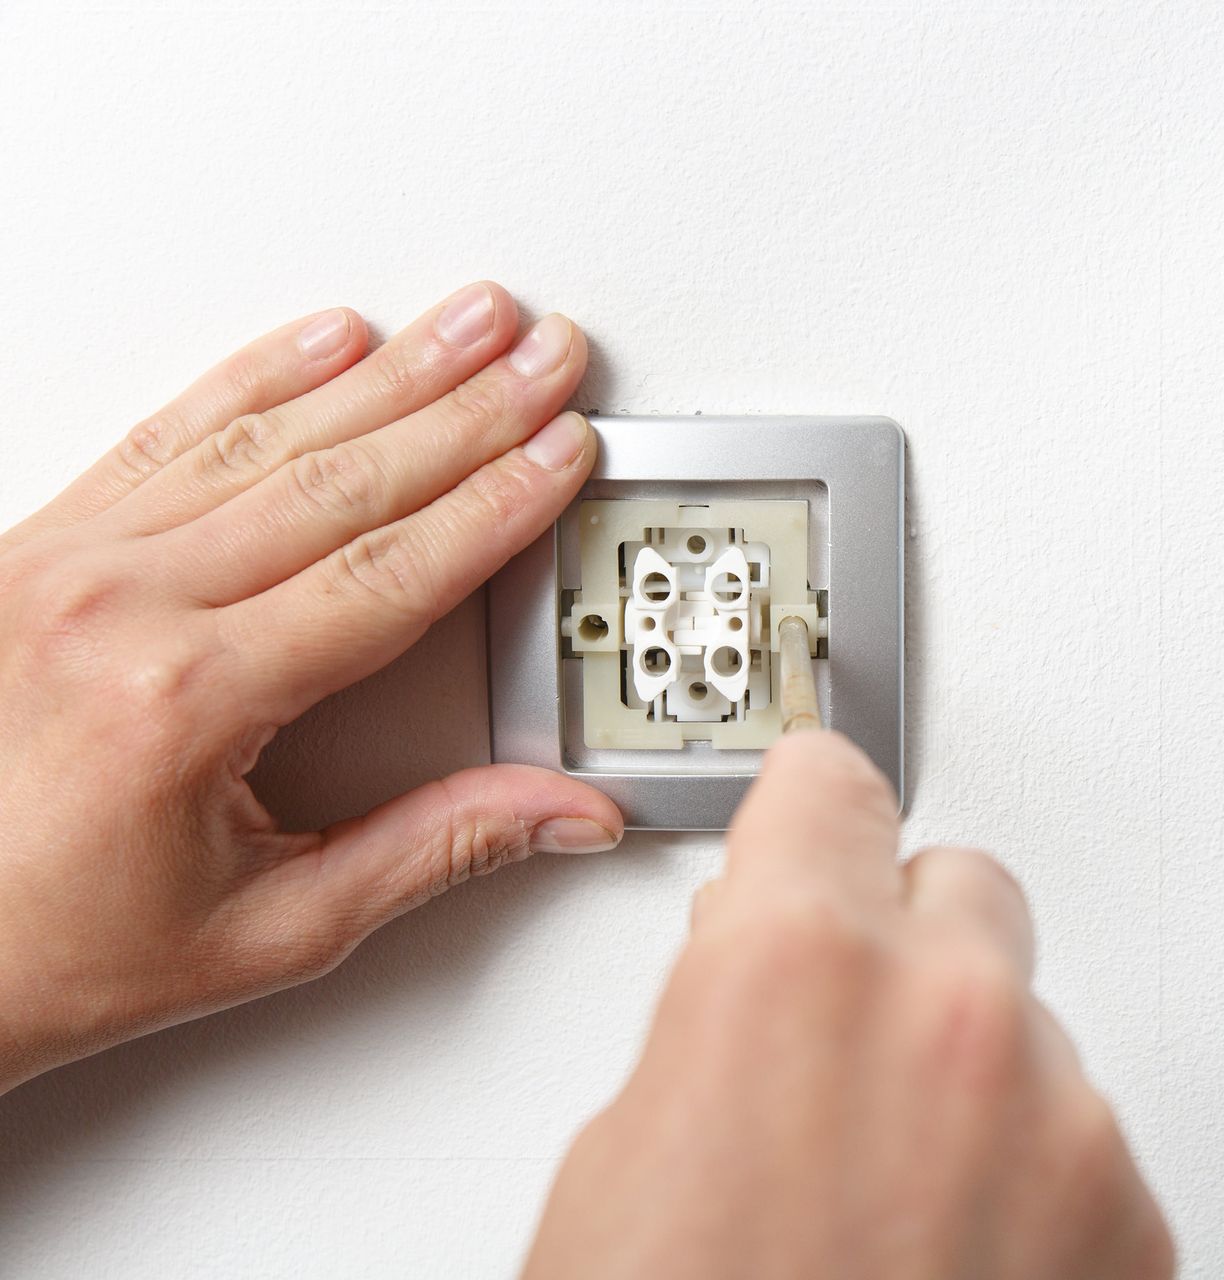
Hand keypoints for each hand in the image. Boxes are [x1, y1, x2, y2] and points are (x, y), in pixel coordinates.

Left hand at [0, 283, 622, 1091]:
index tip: (560, 454)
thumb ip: (434, 851)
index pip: (387, 572)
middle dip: (468, 411)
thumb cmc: (52, 950)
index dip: (493, 505)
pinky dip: (255, 377)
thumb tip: (557, 814)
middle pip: (341, 480)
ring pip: (262, 437)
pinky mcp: (33, 548)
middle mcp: (119, 607)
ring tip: (467, 324)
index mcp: (187, 698)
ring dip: (386, 372)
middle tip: (546, 360)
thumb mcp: (272, 928)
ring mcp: (64, 563)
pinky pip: (167, 437)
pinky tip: (325, 338)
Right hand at [524, 732, 1174, 1279]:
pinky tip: (955, 1263)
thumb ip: (716, 1023)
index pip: (829, 787)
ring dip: (972, 1076)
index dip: (807, 814)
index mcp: (791, 974)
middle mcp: (950, 1019)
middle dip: (903, 944)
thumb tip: (761, 979)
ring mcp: (1060, 1121)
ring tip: (892, 1201)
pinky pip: (1081, 1138)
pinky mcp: (1131, 1220)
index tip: (816, 815)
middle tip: (844, 1043)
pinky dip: (1032, 1178)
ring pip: (1028, 1022)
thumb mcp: (622, 1165)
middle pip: (959, 884)